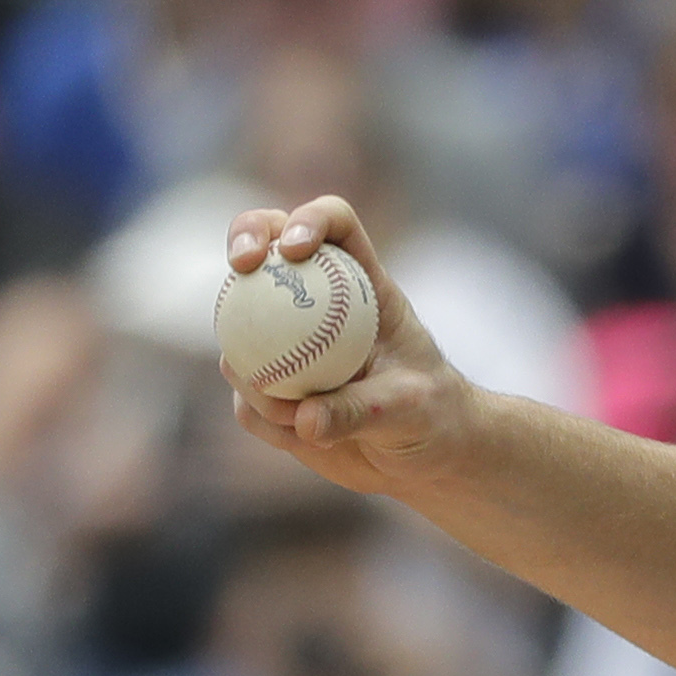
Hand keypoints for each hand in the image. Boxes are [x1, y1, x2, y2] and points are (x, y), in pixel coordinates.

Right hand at [223, 199, 474, 500]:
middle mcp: (318, 303)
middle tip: (240, 264)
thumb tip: (303, 418)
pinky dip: (264, 419)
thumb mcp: (411, 409)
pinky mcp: (267, 387)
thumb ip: (362, 410)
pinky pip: (246, 399)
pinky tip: (300, 439)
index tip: (294, 248)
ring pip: (240, 329)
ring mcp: (285, 342)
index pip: (337, 226)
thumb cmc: (435, 416)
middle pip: (270, 244)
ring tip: (296, 415)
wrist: (423, 456)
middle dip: (246, 236)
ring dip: (252, 370)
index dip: (310, 219)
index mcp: (364, 286)